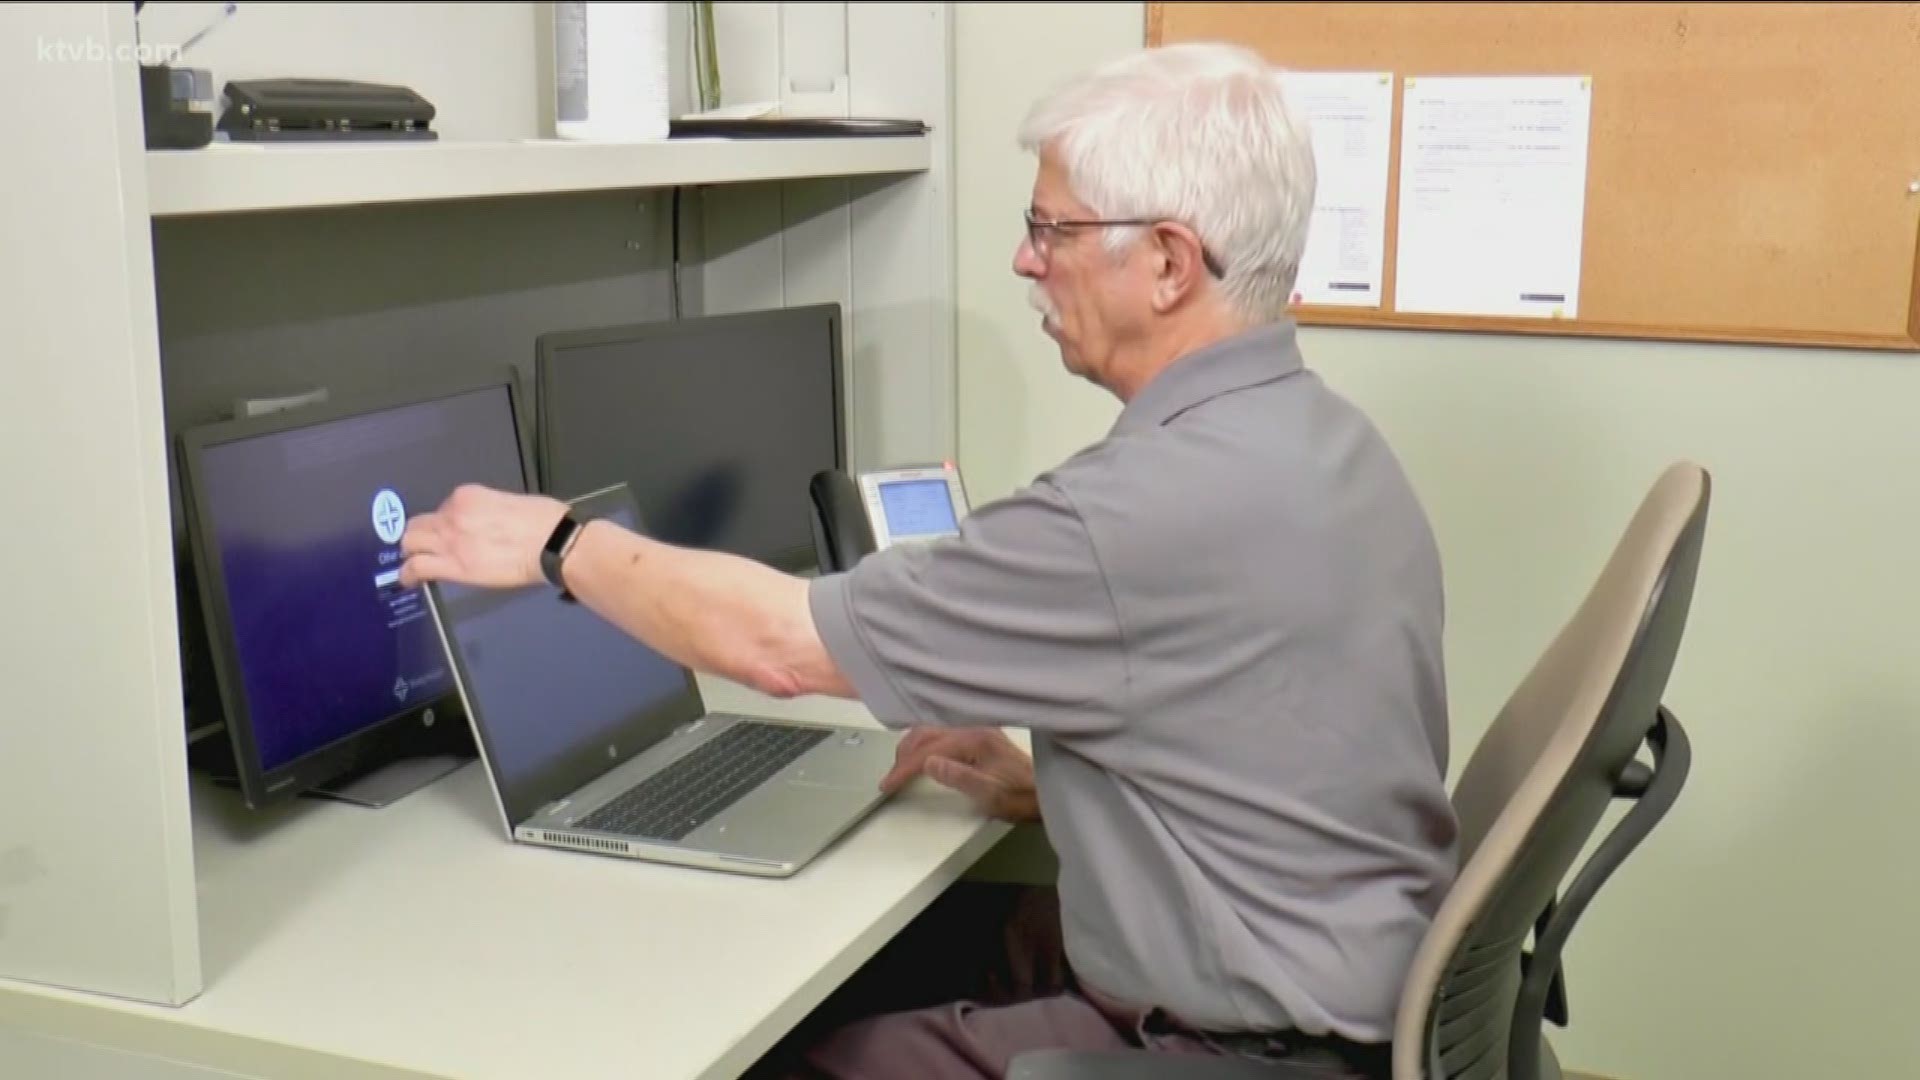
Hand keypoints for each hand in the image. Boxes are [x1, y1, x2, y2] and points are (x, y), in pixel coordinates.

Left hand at [398, 484, 568, 590]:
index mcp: (469, 495)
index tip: (455, 532)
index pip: (444, 507)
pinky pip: (416, 568)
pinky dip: (408, 575)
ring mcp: (449, 539)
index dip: (448, 521)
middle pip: (419, 523)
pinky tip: (409, 580)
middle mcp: (452, 513)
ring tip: (415, 563)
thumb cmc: (546, 521)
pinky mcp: (452, 565)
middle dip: (421, 535)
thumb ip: (491, 511)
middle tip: (428, 547)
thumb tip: (489, 525)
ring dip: (412, 552)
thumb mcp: (512, 503)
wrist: (552, 542)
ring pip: (410, 543)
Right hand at [881, 727, 1038, 823]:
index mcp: (974, 740)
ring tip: (902, 768)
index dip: (903, 768)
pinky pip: (943, 732)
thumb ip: (958, 777)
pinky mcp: (980, 735)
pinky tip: (923, 755)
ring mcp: (977, 729)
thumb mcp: (990, 795)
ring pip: (933, 730)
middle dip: (904, 754)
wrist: (1047, 793)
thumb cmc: (1020, 798)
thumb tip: (928, 763)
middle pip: (926, 733)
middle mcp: (974, 728)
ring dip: (913, 746)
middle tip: (892, 778)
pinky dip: (926, 742)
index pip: (928, 750)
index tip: (887, 785)